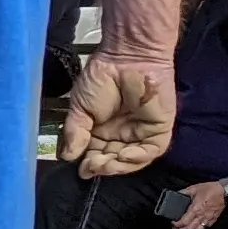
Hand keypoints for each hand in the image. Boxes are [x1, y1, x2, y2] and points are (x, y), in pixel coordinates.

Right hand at [59, 56, 174, 178]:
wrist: (126, 58)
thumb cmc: (101, 77)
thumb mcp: (79, 108)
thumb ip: (75, 133)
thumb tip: (67, 156)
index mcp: (102, 130)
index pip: (96, 154)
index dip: (89, 165)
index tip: (81, 170)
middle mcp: (122, 133)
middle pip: (114, 160)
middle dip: (102, 167)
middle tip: (91, 166)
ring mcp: (141, 132)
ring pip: (132, 160)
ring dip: (119, 166)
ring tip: (105, 163)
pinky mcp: (160, 128)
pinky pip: (151, 150)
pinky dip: (138, 158)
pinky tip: (124, 156)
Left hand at [174, 179, 227, 228]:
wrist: (224, 190)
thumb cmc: (209, 189)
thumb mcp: (194, 188)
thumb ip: (184, 192)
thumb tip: (176, 194)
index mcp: (195, 209)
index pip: (184, 222)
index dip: (177, 225)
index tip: (173, 223)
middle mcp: (201, 216)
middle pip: (190, 228)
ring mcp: (208, 218)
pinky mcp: (214, 219)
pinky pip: (205, 227)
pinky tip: (195, 228)